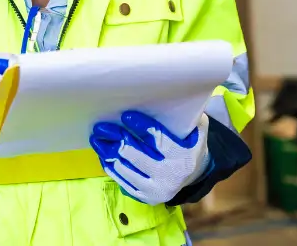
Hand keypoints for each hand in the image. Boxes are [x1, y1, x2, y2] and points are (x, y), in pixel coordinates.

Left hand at [90, 110, 210, 204]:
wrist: (193, 177)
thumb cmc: (190, 147)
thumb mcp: (198, 133)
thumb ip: (193, 119)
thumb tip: (183, 98)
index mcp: (183, 157)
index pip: (159, 140)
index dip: (142, 127)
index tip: (126, 116)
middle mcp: (169, 175)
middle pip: (137, 155)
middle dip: (118, 139)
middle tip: (102, 127)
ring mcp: (156, 189)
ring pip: (126, 169)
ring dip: (109, 153)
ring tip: (97, 139)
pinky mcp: (146, 198)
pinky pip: (123, 182)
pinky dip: (111, 168)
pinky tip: (103, 155)